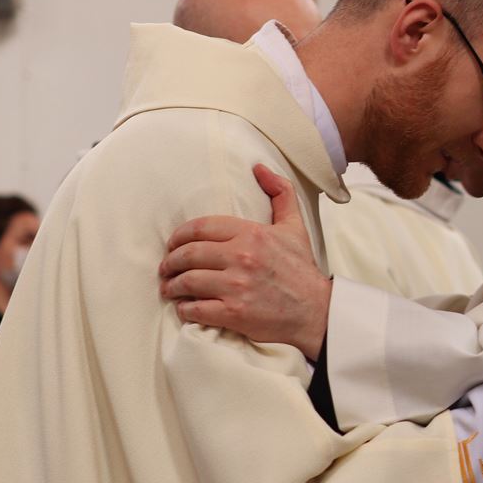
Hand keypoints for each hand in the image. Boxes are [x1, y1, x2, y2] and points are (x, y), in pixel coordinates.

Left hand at [159, 164, 331, 360]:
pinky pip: (195, 309)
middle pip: (188, 254)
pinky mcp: (233, 313)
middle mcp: (241, 257)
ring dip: (172, 286)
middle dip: (170, 261)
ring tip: (170, 288)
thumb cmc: (302, 269)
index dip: (179, 236)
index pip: (201, 227)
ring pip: (187, 281)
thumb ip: (280, 193)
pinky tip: (185, 307)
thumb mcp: (294, 227)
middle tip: (166, 268)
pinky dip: (185, 309)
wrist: (317, 310)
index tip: (173, 244)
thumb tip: (260, 168)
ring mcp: (236, 287)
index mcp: (251, 234)